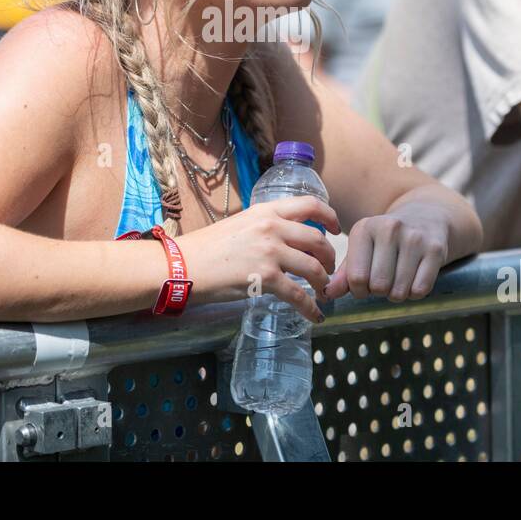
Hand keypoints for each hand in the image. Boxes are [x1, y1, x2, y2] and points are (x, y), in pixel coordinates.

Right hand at [180, 196, 340, 322]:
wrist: (183, 265)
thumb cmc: (206, 248)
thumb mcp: (240, 224)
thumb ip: (265, 227)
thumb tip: (284, 239)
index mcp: (266, 211)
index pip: (310, 204)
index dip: (330, 216)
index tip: (336, 229)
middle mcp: (272, 227)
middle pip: (318, 239)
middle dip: (329, 257)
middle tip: (328, 269)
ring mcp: (270, 252)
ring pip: (313, 267)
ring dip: (323, 282)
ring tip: (322, 291)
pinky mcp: (265, 278)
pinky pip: (298, 295)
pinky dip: (310, 307)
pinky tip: (315, 315)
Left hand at [325, 207, 448, 302]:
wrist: (426, 216)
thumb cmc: (387, 240)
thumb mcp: (363, 248)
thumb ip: (345, 273)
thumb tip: (327, 294)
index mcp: (365, 228)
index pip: (356, 277)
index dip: (358, 290)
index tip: (364, 285)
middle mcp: (389, 229)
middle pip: (377, 286)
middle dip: (378, 292)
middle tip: (383, 282)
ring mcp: (414, 238)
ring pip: (399, 291)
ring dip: (397, 294)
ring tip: (398, 280)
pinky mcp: (435, 249)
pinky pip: (420, 290)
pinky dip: (414, 294)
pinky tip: (413, 279)